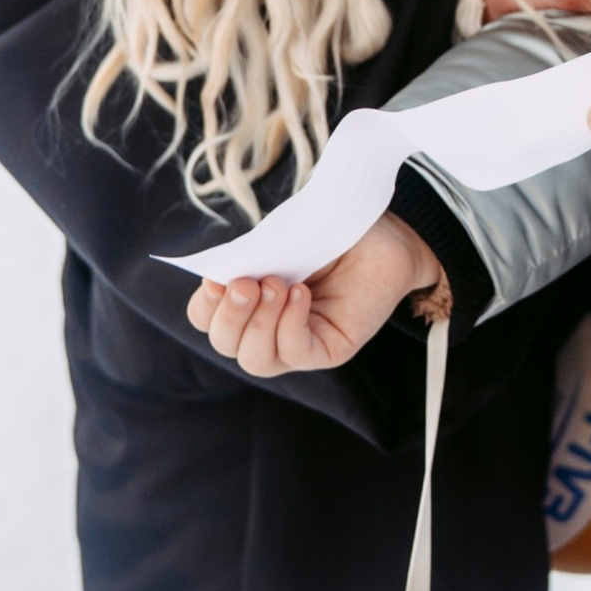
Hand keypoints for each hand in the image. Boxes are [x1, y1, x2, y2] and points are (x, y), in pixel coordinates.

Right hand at [186, 208, 440, 374]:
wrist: (385, 230)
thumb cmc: (331, 231)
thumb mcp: (280, 240)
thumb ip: (248, 259)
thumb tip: (218, 276)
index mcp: (249, 302)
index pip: (208, 320)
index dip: (205, 305)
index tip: (216, 278)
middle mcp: (270, 328)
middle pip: (226, 345)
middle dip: (229, 316)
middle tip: (245, 283)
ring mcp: (300, 343)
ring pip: (256, 359)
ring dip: (258, 323)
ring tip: (276, 285)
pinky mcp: (330, 350)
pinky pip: (296, 353)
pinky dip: (290, 325)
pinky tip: (301, 294)